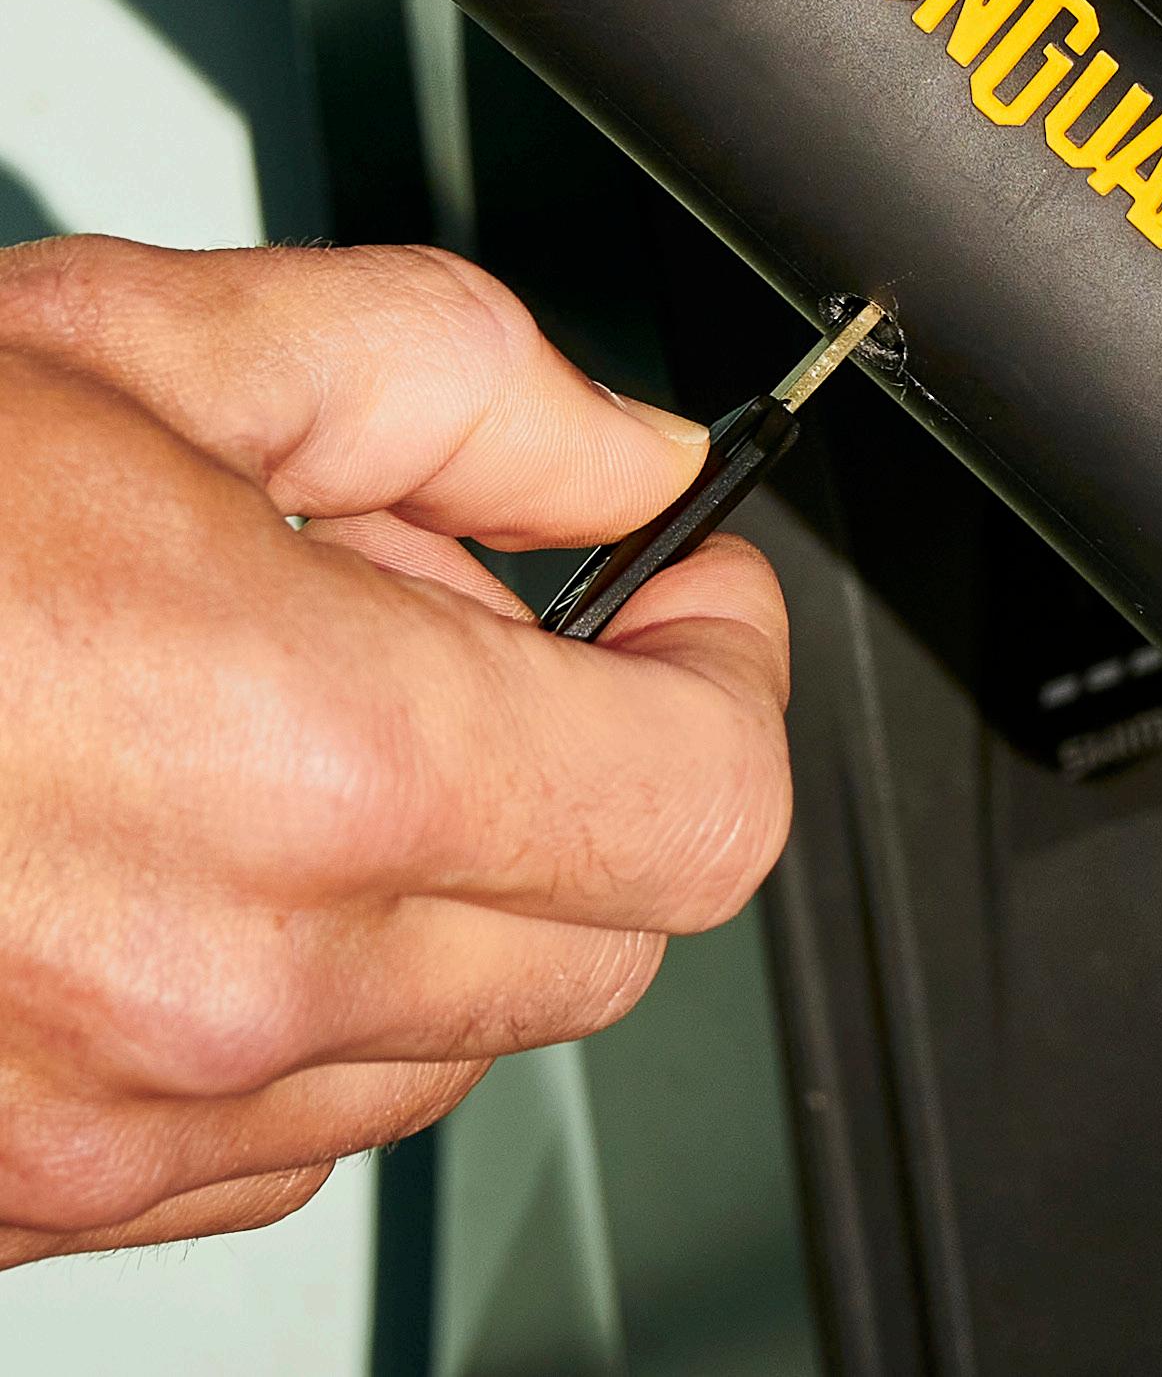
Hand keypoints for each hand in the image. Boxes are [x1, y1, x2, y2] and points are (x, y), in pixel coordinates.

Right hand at [0, 235, 786, 1265]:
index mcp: (318, 763)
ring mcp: (117, 1126)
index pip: (705, 809)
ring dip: (433, 879)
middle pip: (603, 937)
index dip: (717, 673)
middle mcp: (235, 987)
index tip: (672, 596)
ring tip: (279, 706)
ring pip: (443, 1043)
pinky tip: (175, 836)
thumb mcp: (158, 341)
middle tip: (467, 618)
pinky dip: (288, 994)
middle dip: (588, 762)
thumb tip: (621, 453)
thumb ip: (457, 382)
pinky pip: (271, 1133)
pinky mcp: (20, 1194)